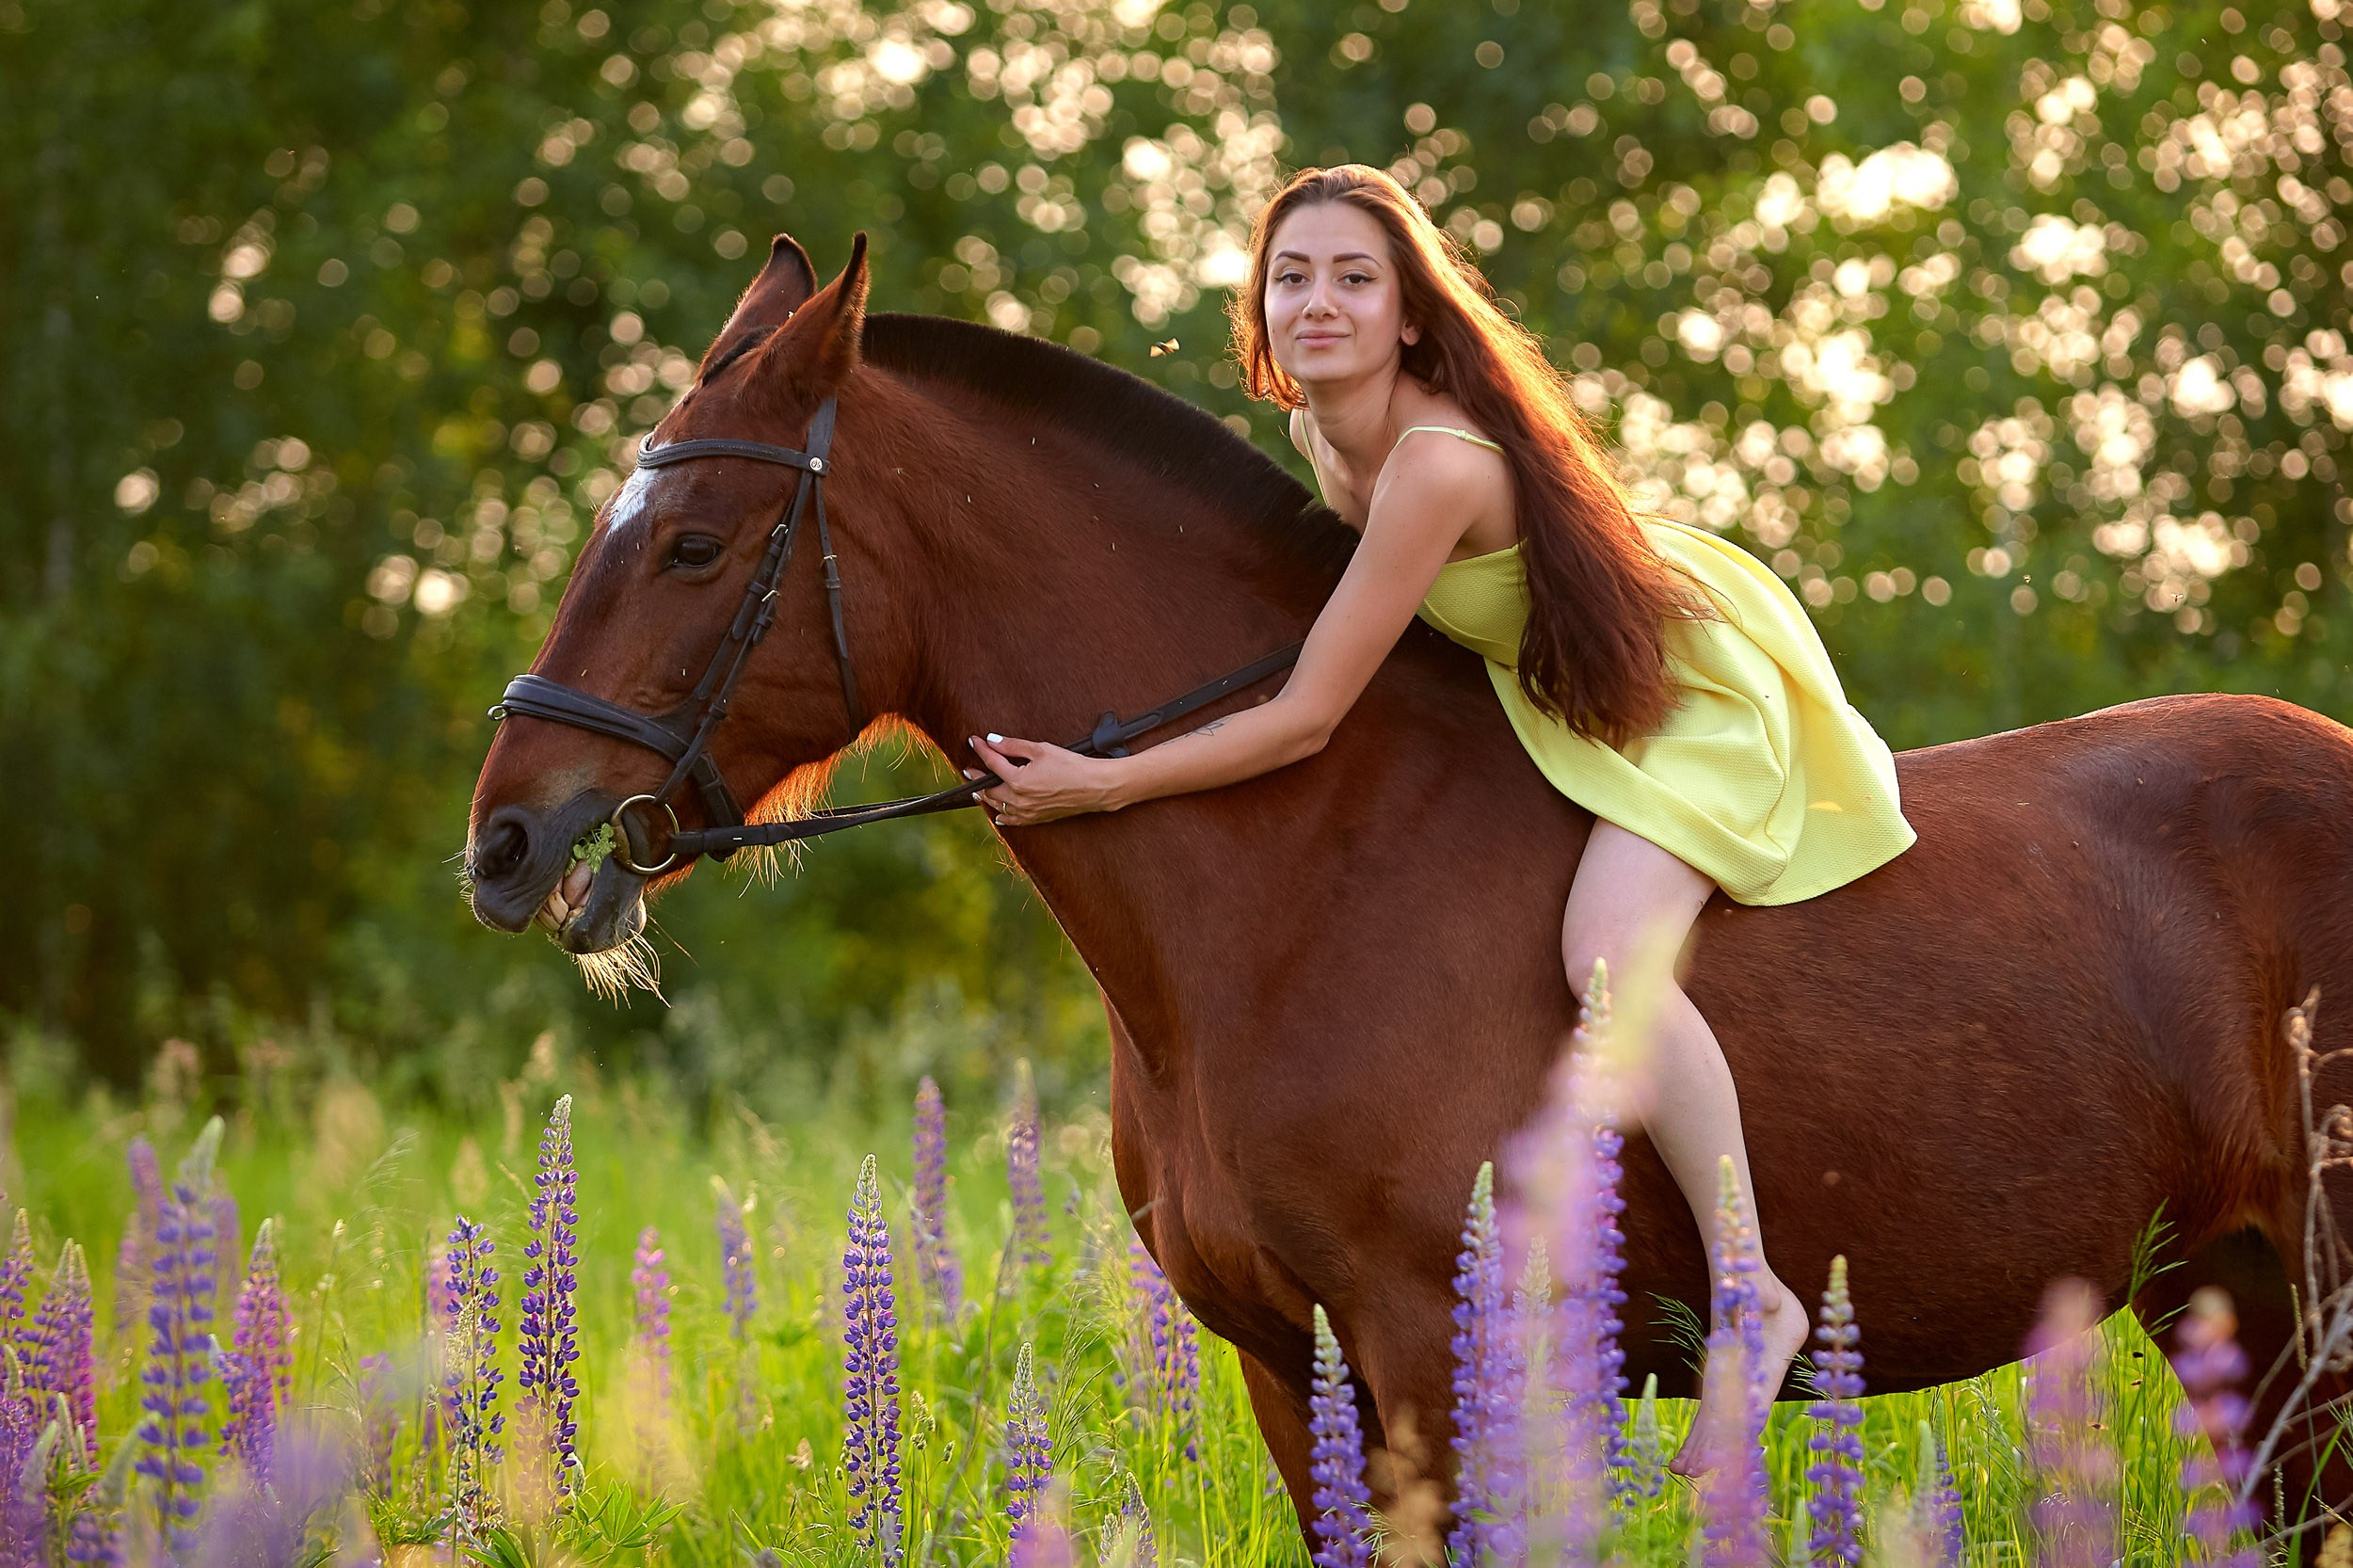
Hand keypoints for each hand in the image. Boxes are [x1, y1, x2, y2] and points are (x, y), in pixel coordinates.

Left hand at [965, 733, 1116, 825]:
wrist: (1096, 787)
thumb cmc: (1072, 766)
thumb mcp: (1041, 749)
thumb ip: (1013, 746)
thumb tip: (993, 741)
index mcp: (1018, 780)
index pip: (992, 763)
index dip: (981, 750)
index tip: (974, 741)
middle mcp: (1019, 799)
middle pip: (990, 789)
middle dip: (978, 778)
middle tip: (969, 770)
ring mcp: (1028, 812)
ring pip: (999, 806)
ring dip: (987, 797)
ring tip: (977, 791)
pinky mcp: (1038, 818)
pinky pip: (1014, 821)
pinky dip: (1003, 817)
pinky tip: (998, 815)